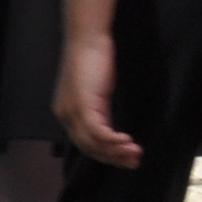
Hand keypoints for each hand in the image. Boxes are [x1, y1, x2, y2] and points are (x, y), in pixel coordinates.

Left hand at [56, 32, 140, 168]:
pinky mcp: (84, 106)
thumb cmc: (92, 57)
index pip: (85, 141)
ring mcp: (73, 112)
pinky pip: (98, 132)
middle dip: (112, 158)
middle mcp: (66, 116)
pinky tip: (127, 141)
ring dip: (116, 151)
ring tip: (135, 153)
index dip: (105, 152)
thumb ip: (97, 106)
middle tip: (133, 162)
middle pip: (88, 148)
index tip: (125, 156)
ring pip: (93, 144)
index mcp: (67, 112)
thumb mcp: (94, 88)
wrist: (86, 39)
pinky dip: (113, 141)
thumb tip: (108, 122)